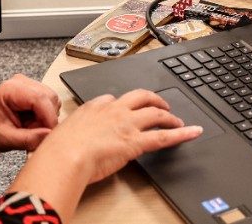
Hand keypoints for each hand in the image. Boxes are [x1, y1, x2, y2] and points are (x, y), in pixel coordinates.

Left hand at [0, 74, 61, 151]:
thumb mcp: (6, 139)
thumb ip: (28, 139)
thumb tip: (50, 134)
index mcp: (10, 89)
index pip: (40, 98)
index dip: (49, 117)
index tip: (50, 133)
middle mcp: (21, 81)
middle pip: (49, 97)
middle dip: (47, 118)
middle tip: (34, 133)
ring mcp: (28, 83)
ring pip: (52, 99)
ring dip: (47, 116)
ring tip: (30, 127)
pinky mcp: (33, 89)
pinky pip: (49, 101)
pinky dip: (45, 114)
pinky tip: (32, 121)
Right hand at [31, 89, 202, 185]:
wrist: (65, 156)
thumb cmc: (58, 149)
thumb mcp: (62, 133)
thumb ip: (71, 133)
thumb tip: (67, 140)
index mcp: (93, 106)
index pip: (112, 99)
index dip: (122, 103)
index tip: (124, 108)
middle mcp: (113, 110)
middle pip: (140, 97)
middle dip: (153, 100)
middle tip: (160, 105)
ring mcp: (127, 124)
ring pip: (156, 114)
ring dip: (169, 116)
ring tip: (178, 120)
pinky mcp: (136, 141)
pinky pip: (164, 137)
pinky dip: (182, 134)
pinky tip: (193, 132)